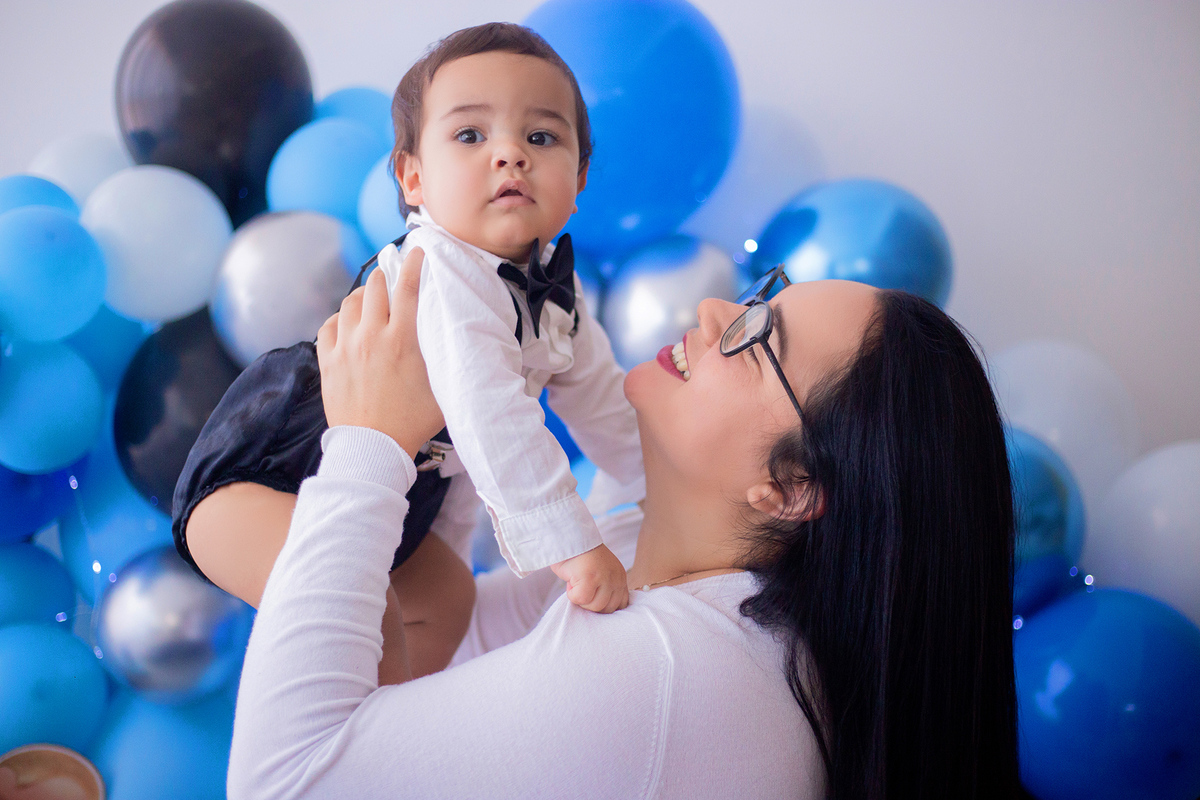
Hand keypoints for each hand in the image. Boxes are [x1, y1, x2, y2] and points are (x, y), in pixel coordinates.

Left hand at [316, 247, 443, 458]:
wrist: (372, 448)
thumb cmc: (412, 422)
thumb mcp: (442, 388)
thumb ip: (447, 359)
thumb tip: (460, 340)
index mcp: (402, 340)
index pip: (407, 287)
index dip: (413, 263)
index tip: (416, 251)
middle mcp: (371, 337)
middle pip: (375, 287)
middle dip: (386, 278)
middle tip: (394, 280)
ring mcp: (345, 348)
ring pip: (350, 303)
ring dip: (363, 297)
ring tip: (372, 302)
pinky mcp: (328, 362)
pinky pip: (328, 325)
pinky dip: (340, 319)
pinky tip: (349, 325)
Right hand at [551, 544, 629, 612]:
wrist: (569, 538)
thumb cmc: (580, 557)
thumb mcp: (601, 573)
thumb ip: (605, 588)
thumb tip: (600, 610)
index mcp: (620, 576)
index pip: (621, 604)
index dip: (604, 606)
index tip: (592, 599)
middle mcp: (616, 577)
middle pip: (608, 609)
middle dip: (591, 603)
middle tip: (581, 588)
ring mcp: (604, 578)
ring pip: (595, 606)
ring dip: (581, 599)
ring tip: (576, 583)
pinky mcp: (590, 578)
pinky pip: (581, 599)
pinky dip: (572, 594)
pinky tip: (571, 582)